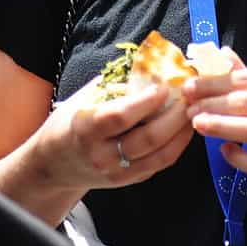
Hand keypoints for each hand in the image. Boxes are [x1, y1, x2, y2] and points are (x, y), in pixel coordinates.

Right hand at [37, 79, 193, 189]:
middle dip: (175, 115)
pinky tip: (183, 127)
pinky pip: (161, 163)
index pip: (121, 116)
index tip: (164, 86)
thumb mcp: (85, 97)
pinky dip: (177, 144)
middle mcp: (102, 155)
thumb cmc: (70, 123)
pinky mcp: (130, 181)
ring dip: (182, 131)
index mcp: (86, 129)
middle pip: (148, 138)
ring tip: (192, 110)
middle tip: (189, 96)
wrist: (54, 164)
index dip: (147, 101)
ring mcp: (117, 172)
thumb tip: (151, 64)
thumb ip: (116, 83)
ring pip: (161, 155)